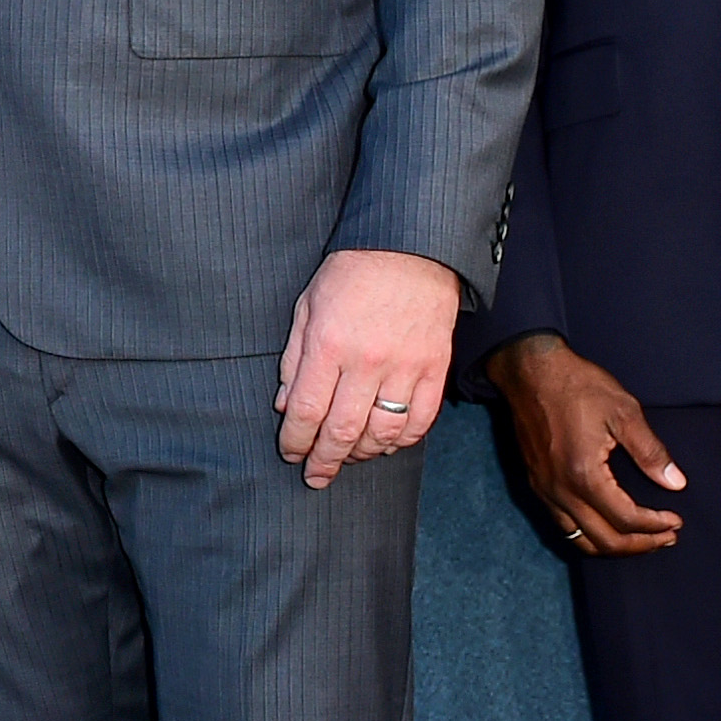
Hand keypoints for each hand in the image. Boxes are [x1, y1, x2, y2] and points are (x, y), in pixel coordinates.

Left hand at [274, 250, 459, 488]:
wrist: (409, 245)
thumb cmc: (353, 271)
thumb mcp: (308, 306)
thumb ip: (294, 357)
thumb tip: (285, 405)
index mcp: (328, 344)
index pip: (305, 411)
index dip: (295, 442)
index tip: (291, 454)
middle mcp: (366, 361)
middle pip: (342, 432)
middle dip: (324, 461)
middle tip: (316, 475)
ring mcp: (405, 366)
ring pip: (382, 433)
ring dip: (362, 454)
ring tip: (349, 456)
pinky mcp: (435, 367)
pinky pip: (420, 420)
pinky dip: (403, 441)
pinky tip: (387, 443)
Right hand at [484, 331, 685, 554]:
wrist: (531, 372)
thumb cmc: (578, 386)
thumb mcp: (624, 412)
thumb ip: (651, 452)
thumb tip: (676, 483)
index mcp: (585, 475)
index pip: (626, 519)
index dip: (656, 526)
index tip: (676, 521)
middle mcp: (561, 491)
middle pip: (604, 540)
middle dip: (640, 545)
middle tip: (667, 538)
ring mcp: (545, 491)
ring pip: (580, 540)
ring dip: (614, 546)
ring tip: (641, 540)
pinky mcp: (537, 485)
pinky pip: (564, 526)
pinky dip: (590, 535)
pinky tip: (607, 526)